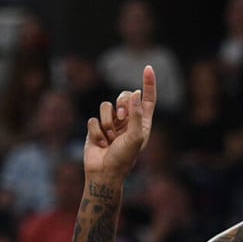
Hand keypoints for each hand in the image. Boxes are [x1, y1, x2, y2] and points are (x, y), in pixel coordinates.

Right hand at [83, 65, 156, 185]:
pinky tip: (100, 144)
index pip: (147, 98)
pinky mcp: (96, 128)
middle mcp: (128, 120)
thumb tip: (137, 93)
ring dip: (107, 123)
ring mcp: (111, 123)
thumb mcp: (135, 137)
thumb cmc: (124, 158)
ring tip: (109, 138)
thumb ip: (137, 115)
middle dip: (121, 104)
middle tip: (121, 120)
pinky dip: (96, 131)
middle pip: (124, 96)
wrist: (104, 173)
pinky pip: (94, 119)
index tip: (148, 67)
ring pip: (106, 106)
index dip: (148, 83)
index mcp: (142, 122)